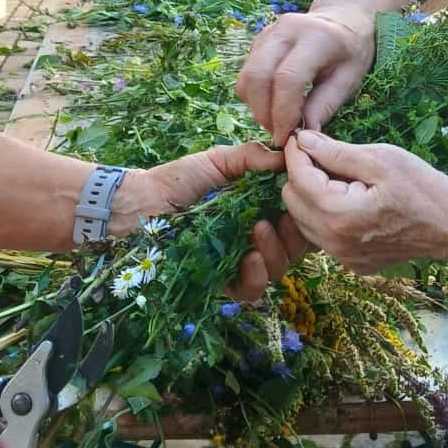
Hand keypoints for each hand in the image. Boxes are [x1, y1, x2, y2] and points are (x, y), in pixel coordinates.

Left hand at [124, 142, 308, 298]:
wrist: (141, 205)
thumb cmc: (179, 181)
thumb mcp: (219, 162)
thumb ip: (252, 157)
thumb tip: (287, 156)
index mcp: (259, 209)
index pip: (296, 218)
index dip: (306, 212)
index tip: (304, 196)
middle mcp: (255, 238)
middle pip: (295, 247)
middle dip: (296, 234)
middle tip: (283, 217)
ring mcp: (240, 262)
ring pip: (278, 269)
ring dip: (276, 251)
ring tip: (259, 230)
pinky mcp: (223, 283)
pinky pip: (252, 290)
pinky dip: (257, 275)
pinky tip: (250, 257)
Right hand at [236, 4, 375, 141]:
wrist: (344, 18)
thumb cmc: (351, 51)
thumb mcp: (350, 79)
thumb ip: (325, 106)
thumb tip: (302, 135)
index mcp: (316, 36)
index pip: (287, 78)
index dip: (283, 113)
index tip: (287, 136)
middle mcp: (286, 29)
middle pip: (257, 75)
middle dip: (263, 112)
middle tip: (278, 133)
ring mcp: (269, 32)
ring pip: (246, 76)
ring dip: (256, 107)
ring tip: (277, 121)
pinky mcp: (258, 40)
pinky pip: (246, 74)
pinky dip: (255, 96)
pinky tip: (275, 104)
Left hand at [282, 130, 447, 274]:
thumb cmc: (426, 189)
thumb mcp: (383, 159)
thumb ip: (336, 152)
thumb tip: (303, 141)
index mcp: (339, 216)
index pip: (297, 179)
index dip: (297, 152)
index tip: (303, 135)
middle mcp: (334, 243)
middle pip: (292, 201)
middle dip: (302, 175)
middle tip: (326, 156)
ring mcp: (343, 258)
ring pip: (304, 220)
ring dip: (312, 195)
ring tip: (341, 177)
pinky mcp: (353, 263)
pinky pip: (323, 235)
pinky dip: (327, 215)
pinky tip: (352, 200)